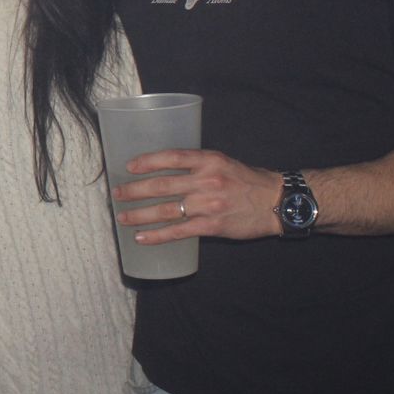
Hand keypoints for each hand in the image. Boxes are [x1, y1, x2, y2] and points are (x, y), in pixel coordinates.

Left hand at [113, 149, 283, 243]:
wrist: (276, 202)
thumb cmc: (247, 180)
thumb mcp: (223, 162)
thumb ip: (197, 165)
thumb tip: (164, 169)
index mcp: (209, 160)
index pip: (171, 157)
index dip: (147, 161)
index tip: (129, 166)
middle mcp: (206, 180)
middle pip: (161, 185)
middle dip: (134, 190)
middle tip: (117, 194)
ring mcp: (208, 204)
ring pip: (165, 209)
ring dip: (139, 214)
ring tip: (121, 217)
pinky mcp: (212, 225)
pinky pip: (178, 231)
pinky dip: (156, 235)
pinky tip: (141, 237)